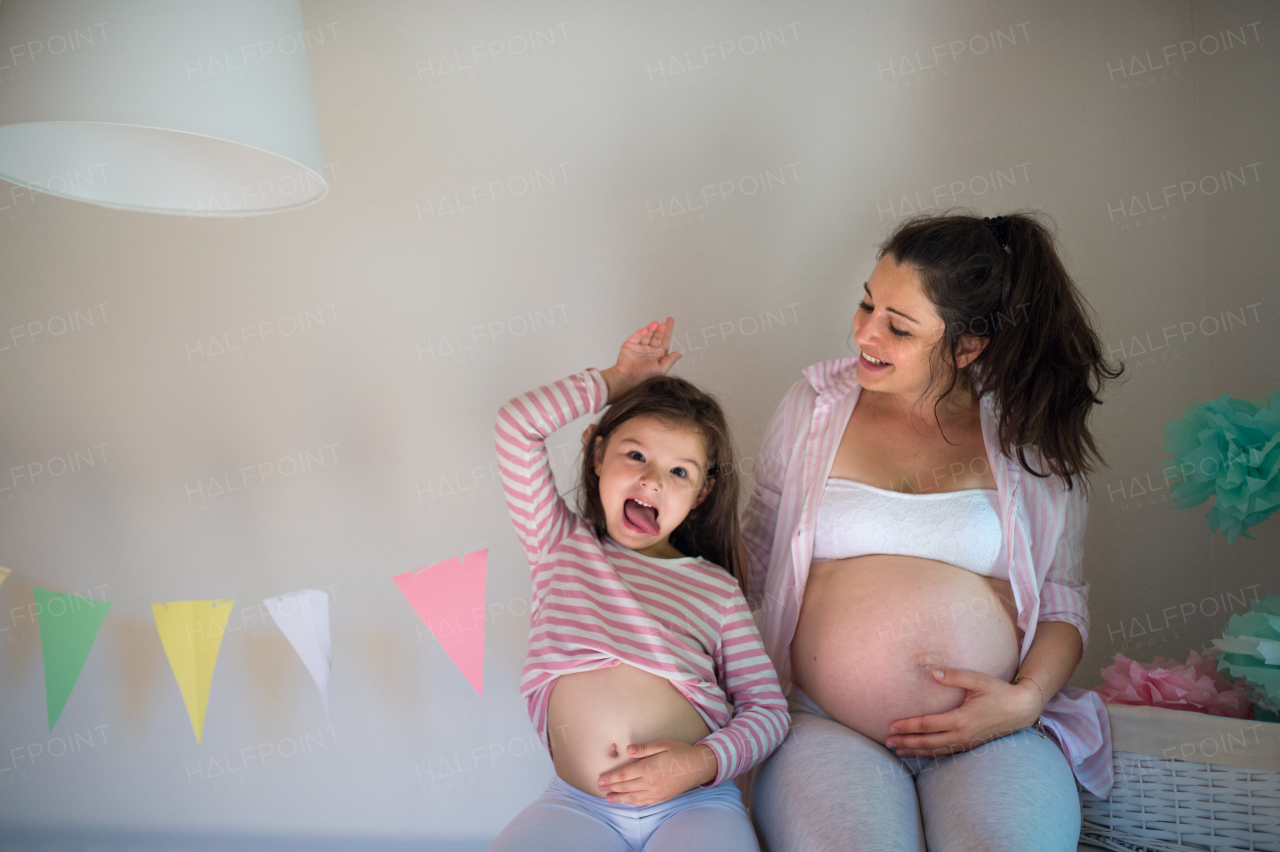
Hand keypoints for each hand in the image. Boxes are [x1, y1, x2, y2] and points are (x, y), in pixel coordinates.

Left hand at [596, 739, 716, 805]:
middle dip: (611, 788)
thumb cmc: (680, 752)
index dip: (611, 778)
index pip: (624, 775)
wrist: (698, 766)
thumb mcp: (662, 744)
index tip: (601, 780)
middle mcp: (650, 783)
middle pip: (626, 787)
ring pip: (633, 797)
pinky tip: (627, 801)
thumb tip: (628, 750)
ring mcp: (656, 792)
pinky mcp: (662, 797)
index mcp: (648, 768)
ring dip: (619, 798)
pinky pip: (644, 802)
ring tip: (609, 798)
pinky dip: (633, 802)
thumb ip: (644, 748)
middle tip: (600, 788)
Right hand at [601, 317, 680, 401]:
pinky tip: (645, 330)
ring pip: (647, 335)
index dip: (668, 330)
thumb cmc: (644, 377)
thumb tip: (679, 354)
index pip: (665, 340)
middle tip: (662, 325)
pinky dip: (640, 333)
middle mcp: (649, 348)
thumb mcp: (661, 370)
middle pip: (656, 336)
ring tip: (654, 325)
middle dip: (660, 330)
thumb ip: (669, 361)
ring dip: (651, 329)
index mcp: (658, 353)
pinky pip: (636, 337)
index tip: (670, 320)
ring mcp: (640, 346)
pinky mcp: (630, 344)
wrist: (628, 380)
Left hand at [883, 669, 1041, 757]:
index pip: (927, 725)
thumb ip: (955, 677)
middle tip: (887, 742)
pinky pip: (945, 752)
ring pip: (935, 751)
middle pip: (927, 742)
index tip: (891, 726)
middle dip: (906, 742)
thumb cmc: (999, 692)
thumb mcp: (978, 680)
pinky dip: (930, 754)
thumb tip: (933, 673)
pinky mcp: (970, 746)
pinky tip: (919, 754)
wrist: (1021, 710)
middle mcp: (962, 735)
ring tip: (897, 751)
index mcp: (961, 719)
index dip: (908, 726)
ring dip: (915, 751)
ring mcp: (966, 743)